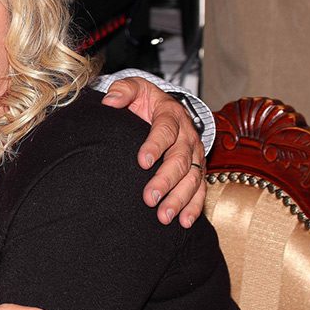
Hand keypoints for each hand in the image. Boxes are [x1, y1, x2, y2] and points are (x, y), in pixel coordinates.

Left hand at [102, 77, 205, 227]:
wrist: (164, 107)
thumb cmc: (145, 100)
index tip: (142, 161)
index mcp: (171, 114)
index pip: (165, 130)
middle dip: (165, 180)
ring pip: (192, 178)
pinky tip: (183, 222)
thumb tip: (109, 101)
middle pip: (180, 160)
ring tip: (164, 216)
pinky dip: (193, 207)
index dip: (155, 145)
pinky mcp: (197, 169)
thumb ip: (122, 91)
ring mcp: (195, 154)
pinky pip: (199, 190)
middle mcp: (187, 135)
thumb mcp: (134, 88)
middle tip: (149, 198)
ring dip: (179, 199)